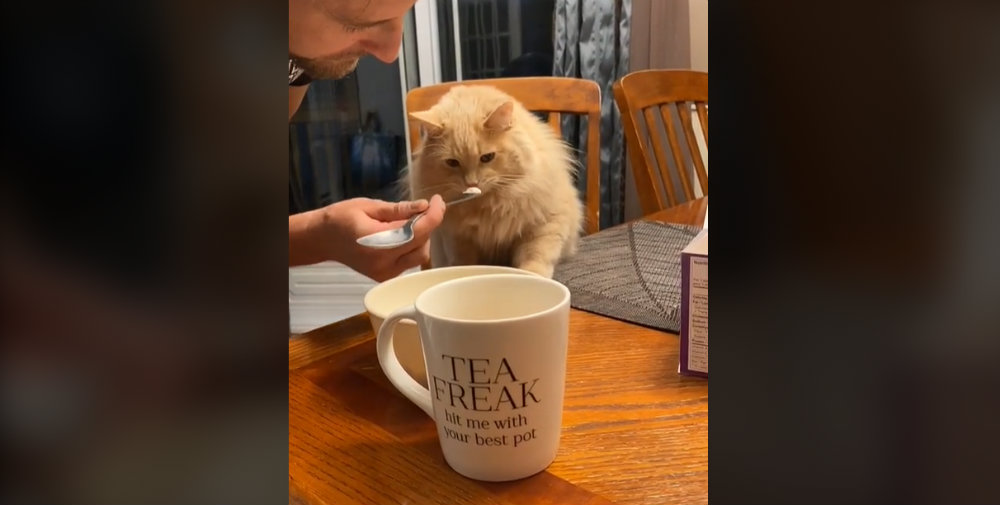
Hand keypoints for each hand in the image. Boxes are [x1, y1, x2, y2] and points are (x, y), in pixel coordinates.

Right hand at [289, 196, 445, 281]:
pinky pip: (410, 262)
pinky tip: (399, 236)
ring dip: (421, 237)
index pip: (417, 231)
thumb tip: (424, 206)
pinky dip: (411, 247)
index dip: (434, 215)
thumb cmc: (341, 218)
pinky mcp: (385, 277)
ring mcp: (385, 273)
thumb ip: (398, 209)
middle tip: (419, 209)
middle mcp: (383, 262)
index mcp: (376, 241)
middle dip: (426, 224)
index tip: (437, 201)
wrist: (322, 239)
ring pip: (420, 256)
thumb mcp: (368, 206)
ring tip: (406, 223)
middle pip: (422, 244)